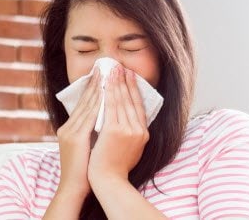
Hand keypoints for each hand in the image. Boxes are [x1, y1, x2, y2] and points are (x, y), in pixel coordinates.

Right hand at [55, 65, 103, 193]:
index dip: (93, 88)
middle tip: (106, 66)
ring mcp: (70, 132)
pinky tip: (106, 93)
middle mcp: (67, 127)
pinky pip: (90, 116)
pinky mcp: (75, 138)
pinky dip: (98, 103)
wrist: (75, 187)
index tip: (103, 74)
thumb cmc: (83, 170)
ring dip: (98, 88)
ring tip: (107, 73)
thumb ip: (90, 132)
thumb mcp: (84, 147)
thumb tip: (105, 119)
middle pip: (84, 100)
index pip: (83, 103)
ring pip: (87, 105)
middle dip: (96, 82)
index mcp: (69, 128)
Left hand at [88, 67, 149, 183]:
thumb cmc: (114, 167)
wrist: (108, 180)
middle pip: (132, 100)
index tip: (130, 77)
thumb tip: (126, 121)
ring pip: (122, 100)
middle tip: (121, 67)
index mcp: (143, 134)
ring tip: (113, 69)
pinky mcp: (115, 130)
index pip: (138, 106)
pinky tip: (105, 82)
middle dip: (126, 81)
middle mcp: (139, 130)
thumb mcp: (129, 149)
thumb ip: (129, 134)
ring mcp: (128, 130)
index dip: (134, 90)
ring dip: (117, 82)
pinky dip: (109, 92)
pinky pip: (111, 106)